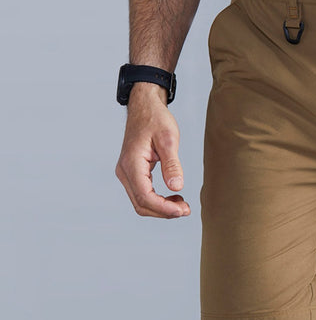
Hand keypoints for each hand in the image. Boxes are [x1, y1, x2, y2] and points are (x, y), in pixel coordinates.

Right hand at [115, 82, 190, 218]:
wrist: (144, 107)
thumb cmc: (156, 119)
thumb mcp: (168, 139)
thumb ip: (172, 164)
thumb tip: (177, 187)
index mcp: (131, 164)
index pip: (145, 196)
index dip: (163, 208)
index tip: (182, 210)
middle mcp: (124, 171)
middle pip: (141, 204)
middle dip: (163, 211)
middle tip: (186, 210)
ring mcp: (126, 173)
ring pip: (140, 201)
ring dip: (161, 208)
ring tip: (182, 205)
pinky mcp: (132, 172)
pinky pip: (142, 193)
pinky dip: (157, 200)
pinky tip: (174, 196)